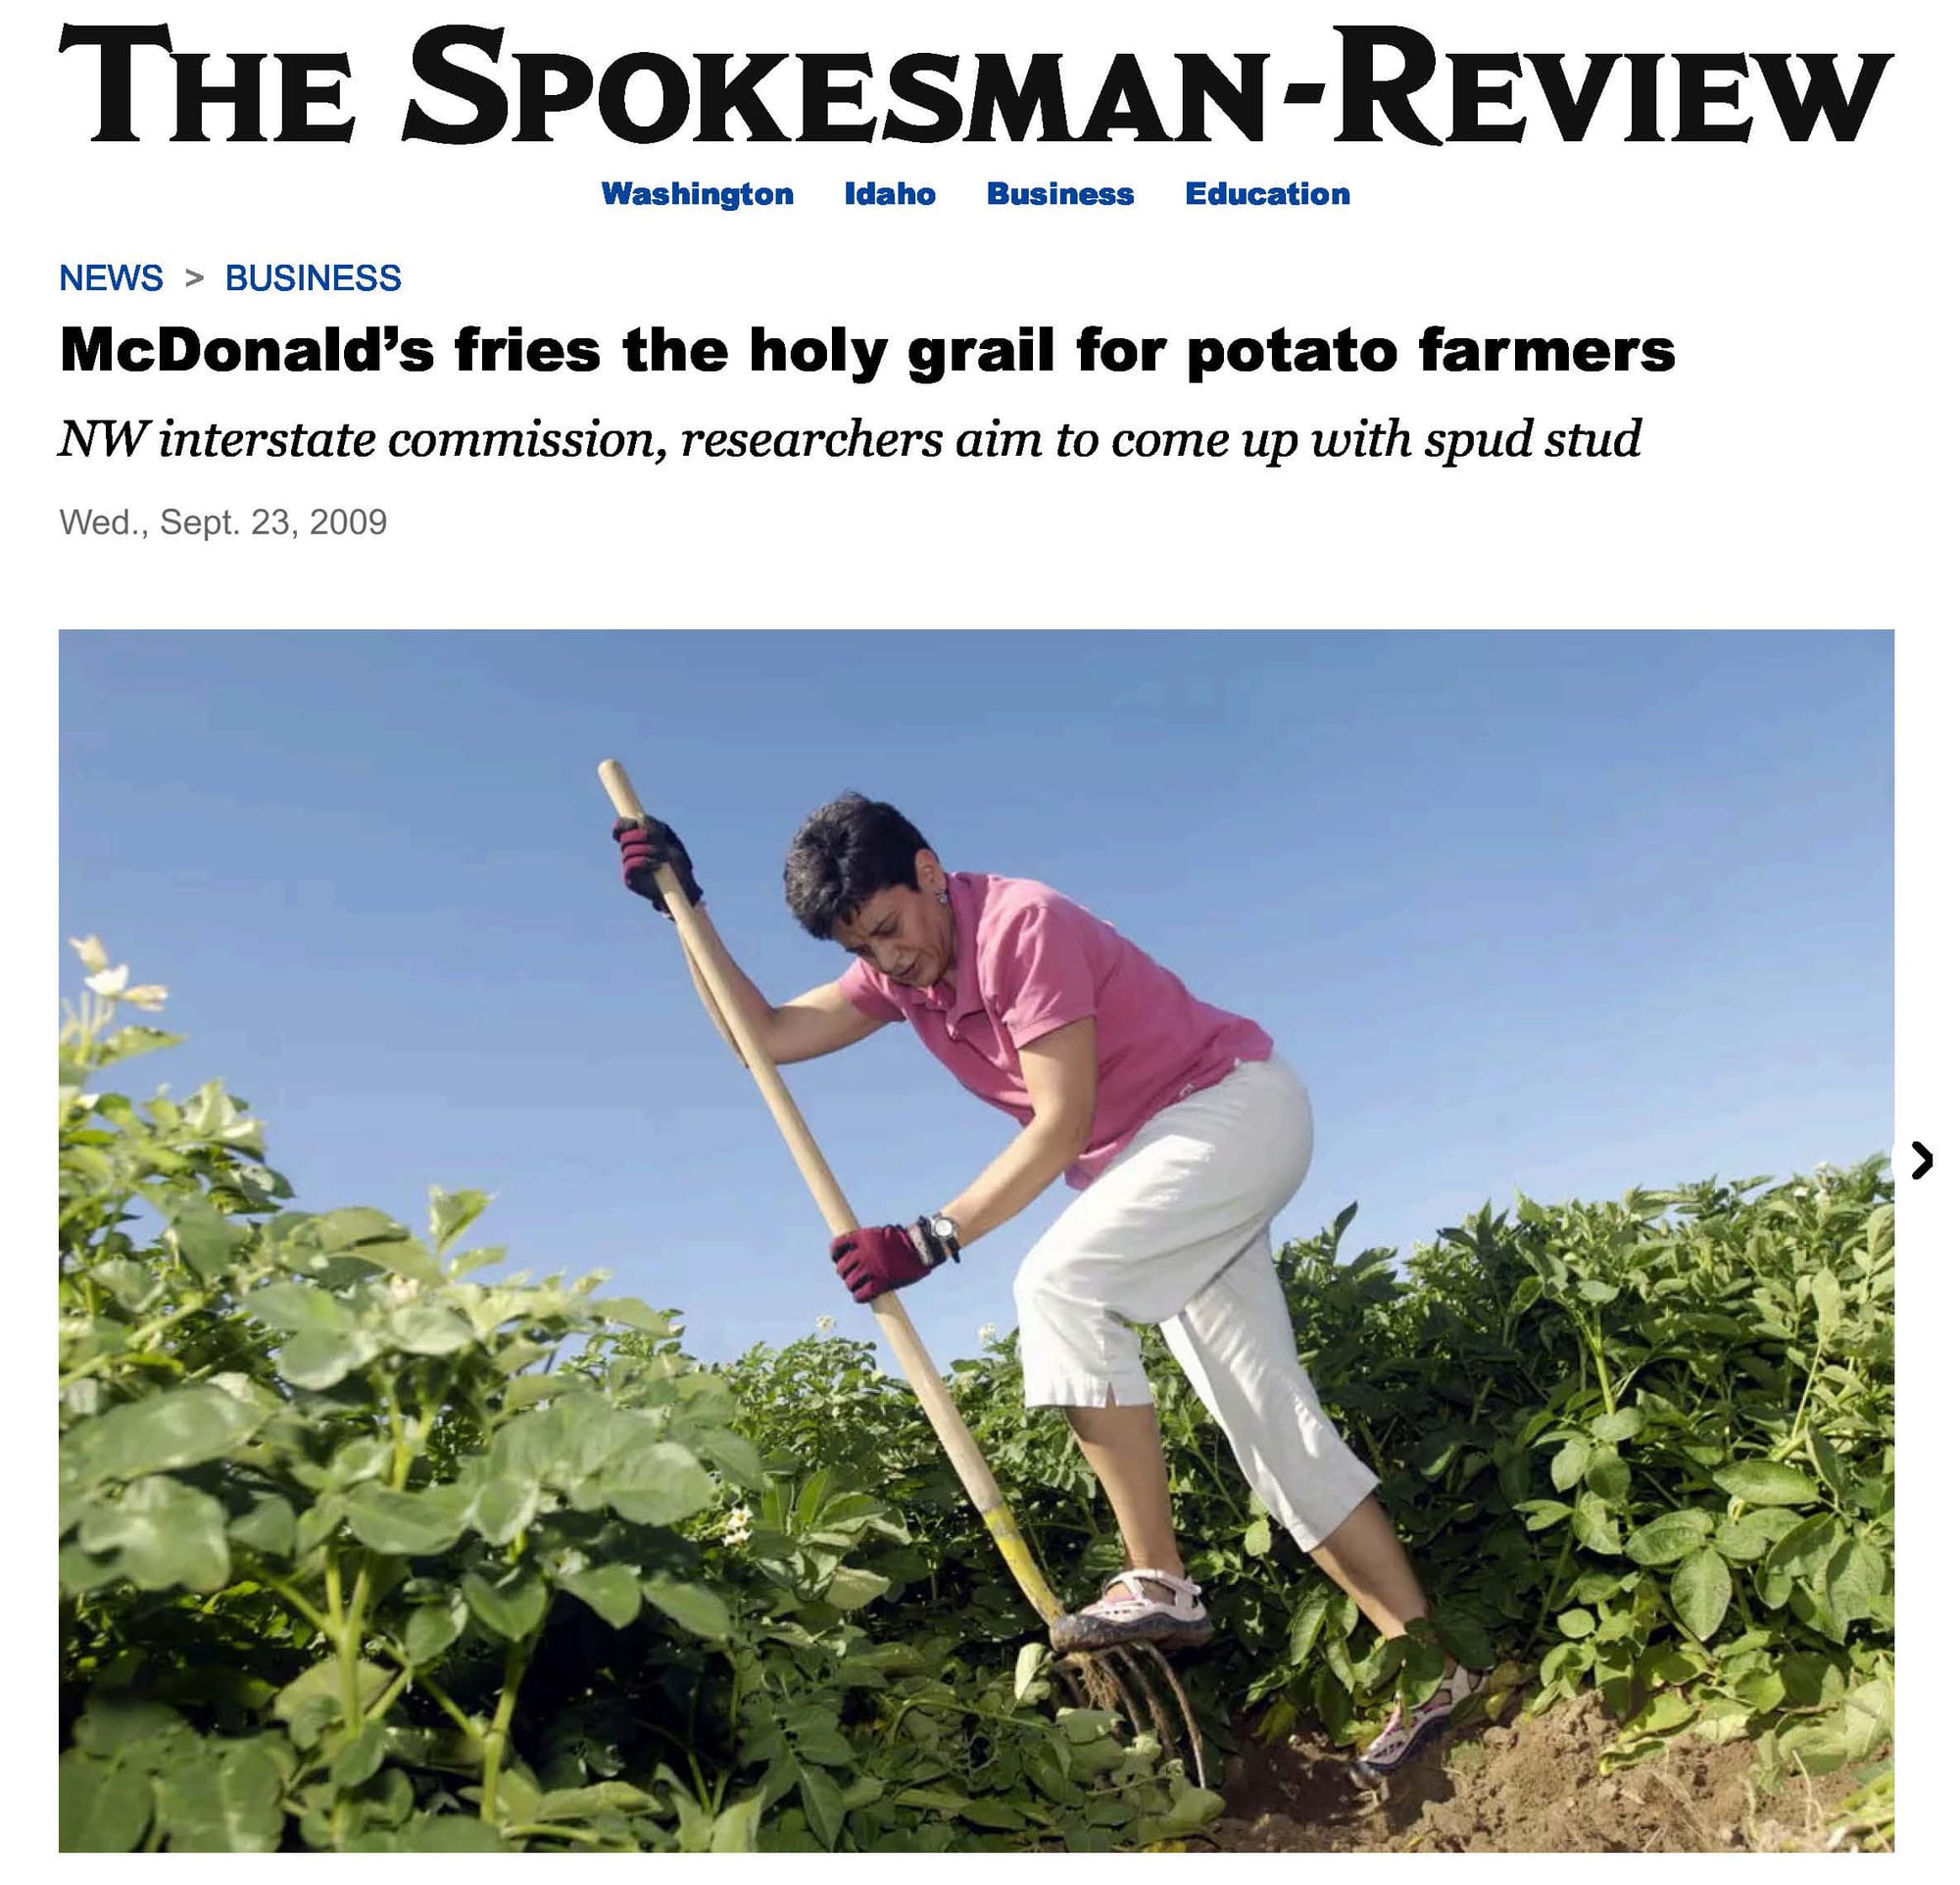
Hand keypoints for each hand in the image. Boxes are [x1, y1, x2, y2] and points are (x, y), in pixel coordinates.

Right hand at [612, 816, 701, 914]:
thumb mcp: (670, 841)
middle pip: (625, 837)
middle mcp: (631, 851)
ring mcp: (629, 865)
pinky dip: (644, 862)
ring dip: (648, 851)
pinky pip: (630, 865)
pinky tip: (656, 865)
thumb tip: (641, 817)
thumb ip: (656, 828)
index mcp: (638, 839)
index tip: (634, 823)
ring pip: (628, 850)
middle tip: (660, 843)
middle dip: (642, 837)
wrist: (684, 886)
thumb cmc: (678, 862)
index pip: (621, 827)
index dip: (623, 824)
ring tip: (663, 857)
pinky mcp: (630, 879)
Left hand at [829, 1219, 957, 1304]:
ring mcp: (871, 1268)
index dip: (835, 1255)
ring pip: (850, 1283)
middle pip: (841, 1268)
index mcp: (862, 1237)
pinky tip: (863, 1296)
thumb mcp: (881, 1234)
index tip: (838, 1259)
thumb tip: (853, 1252)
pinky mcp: (880, 1283)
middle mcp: (863, 1253)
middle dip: (845, 1273)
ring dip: (852, 1286)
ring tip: (859, 1286)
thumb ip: (866, 1243)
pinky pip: (861, 1295)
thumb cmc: (904, 1240)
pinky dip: (859, 1297)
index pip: (836, 1246)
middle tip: (853, 1275)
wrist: (922, 1247)